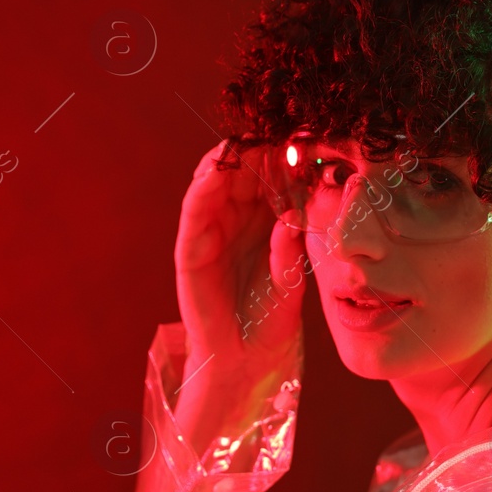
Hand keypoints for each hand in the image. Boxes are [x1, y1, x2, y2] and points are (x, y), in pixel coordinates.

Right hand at [174, 141, 306, 391]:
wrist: (247, 358)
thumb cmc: (274, 317)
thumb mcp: (292, 278)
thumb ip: (291, 248)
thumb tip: (293, 217)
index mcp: (267, 219)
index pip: (271, 176)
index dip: (282, 157)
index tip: (300, 140)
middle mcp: (238, 218)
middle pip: (243, 170)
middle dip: (256, 150)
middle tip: (273, 134)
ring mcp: (212, 230)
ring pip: (214, 181)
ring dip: (226, 160)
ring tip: (241, 144)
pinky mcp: (190, 248)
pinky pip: (193, 209)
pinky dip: (201, 188)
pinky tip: (213, 172)